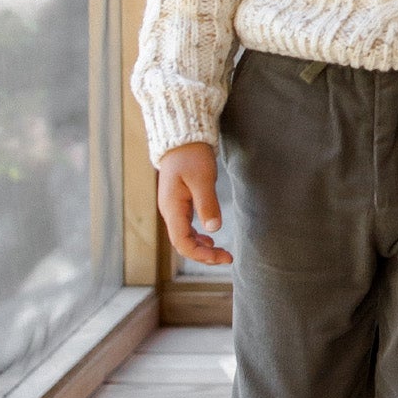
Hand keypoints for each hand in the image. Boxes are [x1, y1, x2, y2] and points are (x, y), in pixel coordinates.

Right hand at [157, 142, 230, 267]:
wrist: (182, 139)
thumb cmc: (191, 156)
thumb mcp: (202, 178)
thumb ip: (207, 203)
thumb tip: (213, 229)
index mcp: (172, 208)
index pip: (182, 242)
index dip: (201, 254)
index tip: (222, 258)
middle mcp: (169, 211)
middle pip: (183, 243)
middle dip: (204, 254)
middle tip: (227, 258)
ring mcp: (173, 208)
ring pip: (185, 237)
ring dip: (202, 247)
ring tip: (221, 253)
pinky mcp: (179, 203)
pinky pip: (186, 227)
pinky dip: (198, 237)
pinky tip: (210, 239)